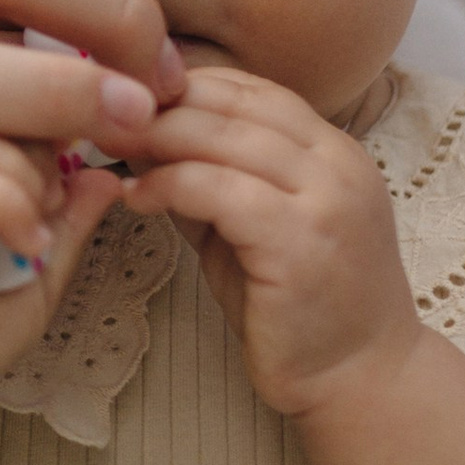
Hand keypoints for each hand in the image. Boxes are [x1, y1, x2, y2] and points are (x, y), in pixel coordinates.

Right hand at [0, 132, 123, 434]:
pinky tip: (21, 243)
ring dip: (25, 180)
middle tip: (52, 206)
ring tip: (35, 230)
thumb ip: (68, 221)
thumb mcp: (39, 272)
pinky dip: (4, 207)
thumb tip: (108, 173)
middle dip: (41, 149)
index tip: (62, 184)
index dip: (48, 121)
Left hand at [121, 67, 413, 416]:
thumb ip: (213, 181)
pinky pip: (220, 191)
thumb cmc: (301, 308)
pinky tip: (136, 197)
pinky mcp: (301, 241)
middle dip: (162, 103)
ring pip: (226, 138)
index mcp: (334, 151)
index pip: (254, 89)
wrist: (363, 381)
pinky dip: (169, 185)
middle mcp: (339, 164)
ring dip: (158, 138)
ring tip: (110, 148)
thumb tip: (143, 141)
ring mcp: (327, 200)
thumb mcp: (256, 227)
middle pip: (237, 103)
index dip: (187, 84)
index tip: (128, 96)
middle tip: (101, 114)